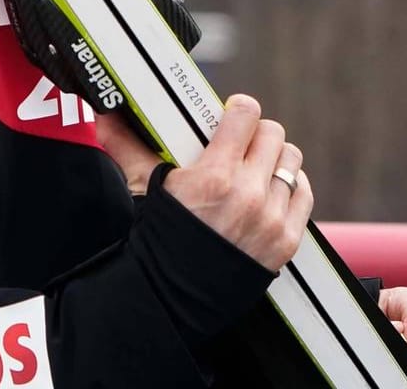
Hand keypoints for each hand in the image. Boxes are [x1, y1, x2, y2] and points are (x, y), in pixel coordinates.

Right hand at [97, 94, 311, 271]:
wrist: (171, 295)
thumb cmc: (158, 239)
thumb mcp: (146, 187)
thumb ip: (126, 144)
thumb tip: (103, 115)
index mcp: (214, 176)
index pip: (246, 115)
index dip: (238, 110)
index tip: (231, 115)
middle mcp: (248, 194)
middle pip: (274, 133)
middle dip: (256, 134)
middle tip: (241, 144)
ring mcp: (271, 218)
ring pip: (292, 160)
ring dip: (275, 159)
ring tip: (256, 168)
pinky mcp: (286, 240)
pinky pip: (304, 193)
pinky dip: (290, 187)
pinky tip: (271, 191)